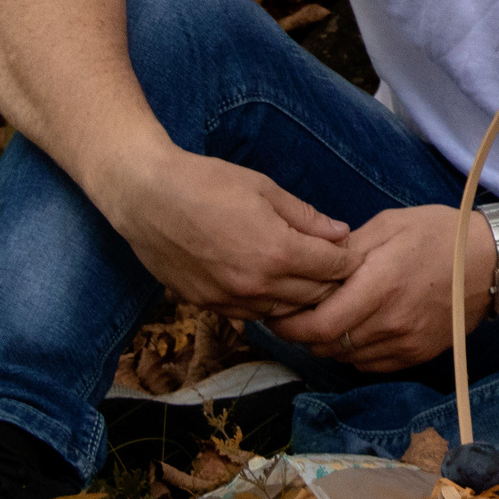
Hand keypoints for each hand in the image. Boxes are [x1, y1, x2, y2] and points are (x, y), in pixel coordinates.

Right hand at [101, 148, 354, 319]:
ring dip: (300, 297)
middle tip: (335, 264)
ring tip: (306, 276)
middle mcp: (256, 285)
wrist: (146, 198)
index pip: (332, 268)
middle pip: (313, 295)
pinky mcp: (207, 305)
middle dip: (330, 281)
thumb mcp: (265, 189)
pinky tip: (271, 284)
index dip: (347, 259)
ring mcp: (229, 299)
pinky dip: (269, 304)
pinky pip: (252, 315)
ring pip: (284, 312)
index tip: (352, 250)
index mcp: (276, 252)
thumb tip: (341, 233)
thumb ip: (307, 218)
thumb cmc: (207, 184)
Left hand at [265, 204, 496, 374]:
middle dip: (302, 333)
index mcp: (380, 285)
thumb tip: (311, 265)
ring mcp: (405, 343)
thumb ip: (347, 249)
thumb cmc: (440, 234)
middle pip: (325, 346)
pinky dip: (354, 351)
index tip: (278, 311)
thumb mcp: (390, 225)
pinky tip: (358, 328)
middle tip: (296, 314)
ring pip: (345, 357)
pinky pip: (369, 364)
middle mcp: (390, 322)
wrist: (493, 263)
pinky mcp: (417, 355)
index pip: (316, 325)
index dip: (289, 324)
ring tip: (327, 318)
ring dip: (328, 343)